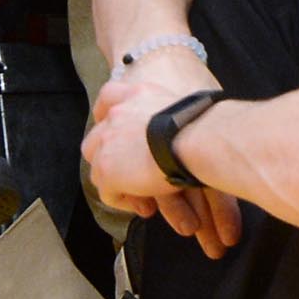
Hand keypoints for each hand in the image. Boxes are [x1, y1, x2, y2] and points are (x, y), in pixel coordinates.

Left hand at [81, 50, 242, 258]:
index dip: (105, 111)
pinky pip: (108, 192)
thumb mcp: (185, 105)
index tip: (110, 123)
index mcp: (138, 94)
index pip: (109, 95)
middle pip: (94, 138)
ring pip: (99, 168)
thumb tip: (182, 128)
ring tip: (141, 194)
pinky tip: (146, 204)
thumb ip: (170, 113)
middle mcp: (118, 114)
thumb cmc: (205, 123)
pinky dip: (125, 200)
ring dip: (118, 182)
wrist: (198, 138)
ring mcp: (108, 142)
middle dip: (105, 157)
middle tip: (127, 171)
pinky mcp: (106, 170)